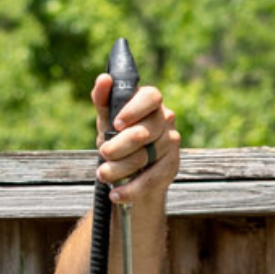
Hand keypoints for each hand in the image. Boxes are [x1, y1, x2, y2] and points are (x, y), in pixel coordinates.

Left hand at [92, 74, 180, 207]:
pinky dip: (132, 189)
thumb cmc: (117, 138)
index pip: (151, 97)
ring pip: (146, 156)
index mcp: (150, 102)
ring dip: (121, 169)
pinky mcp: (171, 166)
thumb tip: (104, 79)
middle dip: (120, 145)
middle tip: (103, 153)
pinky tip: (116, 194)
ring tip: (102, 175)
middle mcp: (165, 119)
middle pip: (145, 131)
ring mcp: (170, 143)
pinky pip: (152, 179)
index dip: (134, 109)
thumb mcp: (107, 120)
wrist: (129, 172)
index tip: (116, 124)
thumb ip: (104, 100)